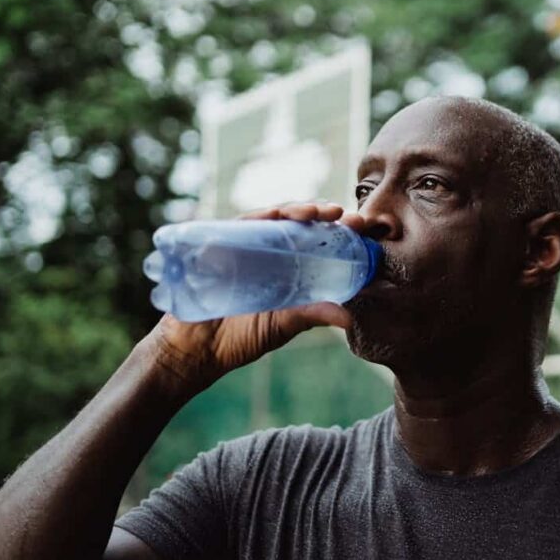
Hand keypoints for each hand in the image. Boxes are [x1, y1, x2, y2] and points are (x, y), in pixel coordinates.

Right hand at [144, 202, 360, 390]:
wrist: (196, 349)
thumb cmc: (240, 336)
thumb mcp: (284, 325)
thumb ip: (313, 315)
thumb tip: (350, 317)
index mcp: (289, 266)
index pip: (318, 241)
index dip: (341, 231)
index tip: (364, 228)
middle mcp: (269, 250)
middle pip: (301, 223)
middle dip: (325, 214)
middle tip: (348, 217)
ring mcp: (246, 244)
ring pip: (276, 217)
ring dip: (299, 209)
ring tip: (320, 212)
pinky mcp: (222, 243)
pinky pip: (242, 224)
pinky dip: (261, 216)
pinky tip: (278, 215)